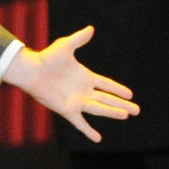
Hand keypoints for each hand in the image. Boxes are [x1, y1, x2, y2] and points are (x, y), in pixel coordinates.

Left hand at [3, 25, 138, 142]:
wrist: (31, 71)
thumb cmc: (46, 58)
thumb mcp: (65, 46)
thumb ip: (79, 39)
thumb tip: (91, 29)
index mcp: (85, 77)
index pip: (106, 85)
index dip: (118, 89)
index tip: (131, 94)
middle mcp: (83, 91)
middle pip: (107, 99)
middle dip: (122, 105)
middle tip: (137, 111)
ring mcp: (76, 101)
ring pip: (99, 109)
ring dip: (112, 112)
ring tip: (126, 115)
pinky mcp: (67, 110)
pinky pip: (80, 123)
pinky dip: (88, 131)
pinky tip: (97, 139)